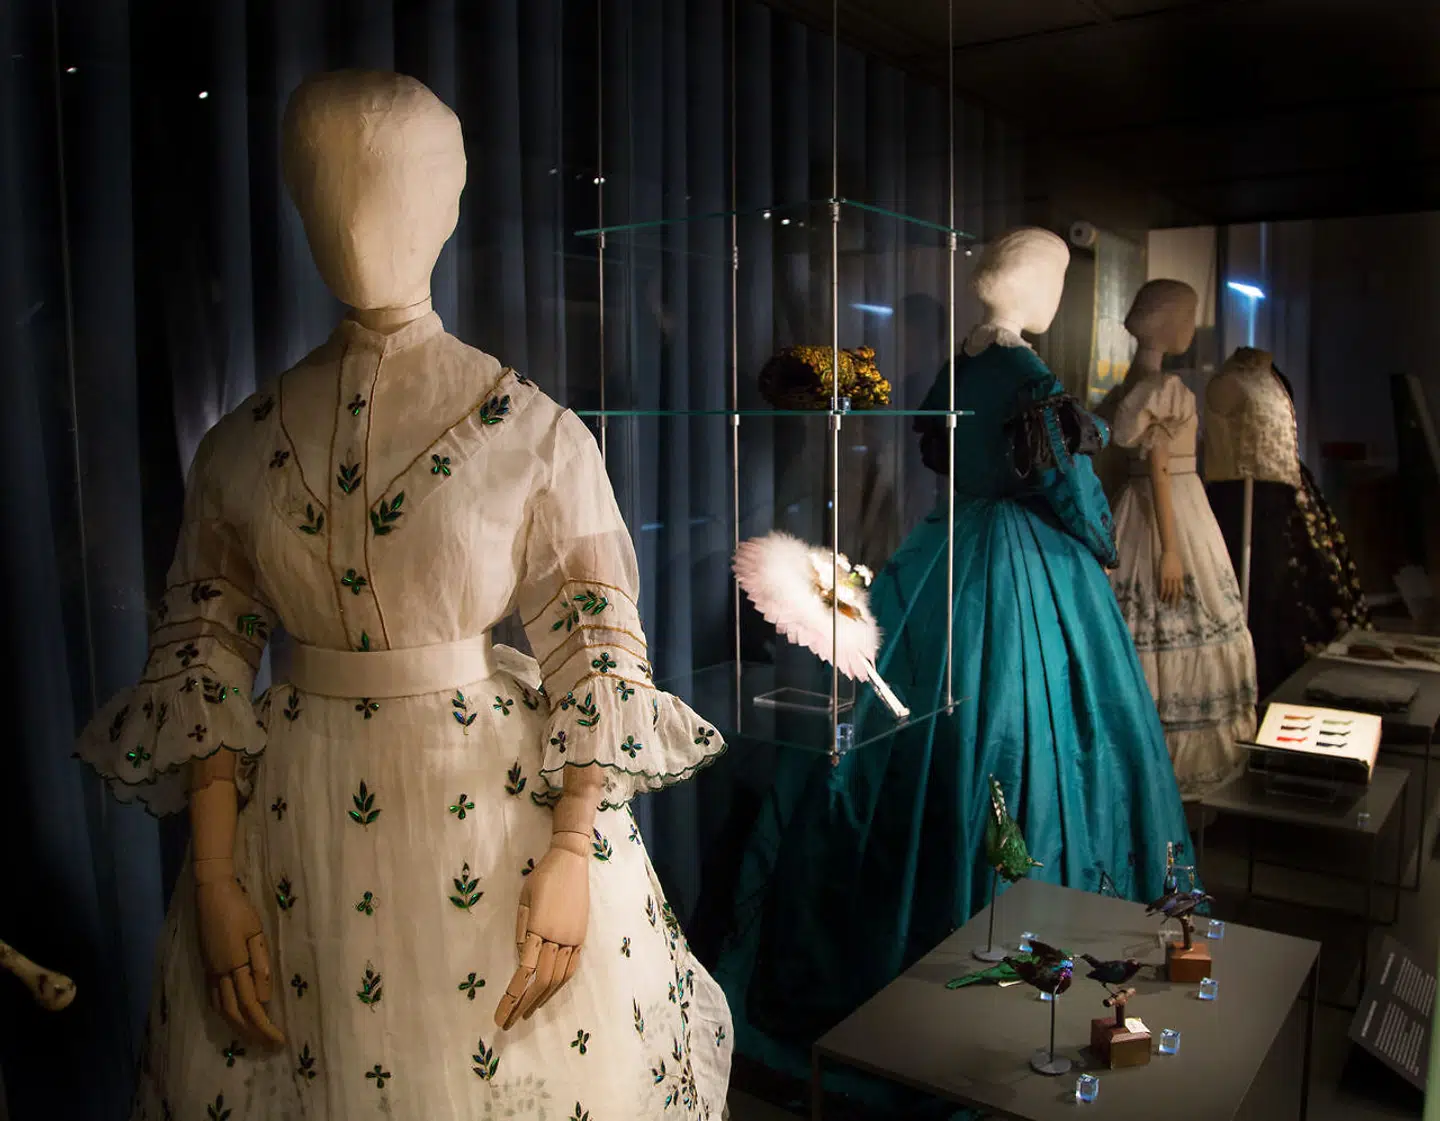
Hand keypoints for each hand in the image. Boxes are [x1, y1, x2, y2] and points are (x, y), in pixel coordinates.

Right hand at [194, 876, 283, 1045]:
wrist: (211, 893)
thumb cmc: (239, 908)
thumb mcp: (256, 932)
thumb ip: (260, 963)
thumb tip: (264, 998)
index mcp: (235, 966)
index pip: (252, 1006)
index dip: (265, 1026)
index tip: (279, 1040)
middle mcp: (219, 974)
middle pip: (236, 1014)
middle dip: (253, 1033)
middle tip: (269, 1046)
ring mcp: (210, 971)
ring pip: (222, 1010)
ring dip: (238, 1027)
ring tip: (253, 1038)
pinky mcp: (206, 966)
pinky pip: (213, 999)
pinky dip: (224, 1013)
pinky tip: (232, 1017)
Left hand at [495, 838, 588, 1029]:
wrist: (571, 860)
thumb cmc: (542, 877)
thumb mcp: (524, 899)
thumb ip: (522, 930)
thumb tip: (522, 959)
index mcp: (540, 929)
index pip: (525, 972)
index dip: (512, 997)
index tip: (500, 1015)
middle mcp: (559, 938)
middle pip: (542, 981)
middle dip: (524, 1005)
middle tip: (509, 1022)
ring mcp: (573, 938)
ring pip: (559, 978)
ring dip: (542, 998)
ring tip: (527, 1012)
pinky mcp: (581, 936)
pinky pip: (572, 967)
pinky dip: (560, 984)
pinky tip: (549, 992)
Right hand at [1158, 550, 1183, 604]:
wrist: (1171, 552)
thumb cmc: (1174, 558)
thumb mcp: (1178, 568)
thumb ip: (1178, 575)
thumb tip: (1176, 580)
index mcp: (1180, 577)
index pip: (1181, 590)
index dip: (1180, 597)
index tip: (1179, 603)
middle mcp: (1176, 579)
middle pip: (1176, 592)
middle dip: (1175, 601)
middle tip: (1174, 608)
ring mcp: (1170, 578)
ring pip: (1170, 591)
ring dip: (1167, 599)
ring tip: (1165, 604)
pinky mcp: (1163, 576)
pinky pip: (1163, 587)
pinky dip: (1162, 593)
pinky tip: (1161, 598)